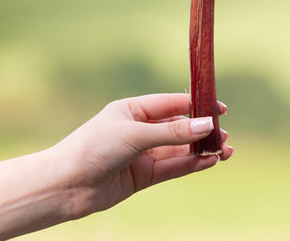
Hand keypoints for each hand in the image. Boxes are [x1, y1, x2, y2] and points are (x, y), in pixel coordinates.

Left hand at [54, 93, 232, 217]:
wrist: (65, 185)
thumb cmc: (94, 148)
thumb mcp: (136, 134)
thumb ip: (172, 132)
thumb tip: (207, 125)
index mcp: (134, 109)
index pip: (172, 103)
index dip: (197, 105)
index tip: (220, 108)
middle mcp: (140, 130)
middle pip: (178, 128)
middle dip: (202, 131)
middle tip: (225, 135)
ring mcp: (142, 153)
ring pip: (178, 149)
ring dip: (201, 150)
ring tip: (224, 151)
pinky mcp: (142, 176)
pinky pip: (172, 168)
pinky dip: (191, 165)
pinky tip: (209, 162)